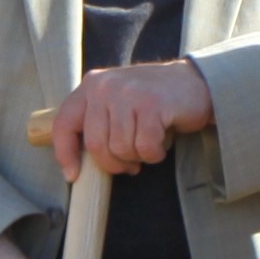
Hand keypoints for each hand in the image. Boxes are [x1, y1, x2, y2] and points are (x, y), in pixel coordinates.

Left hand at [49, 60, 215, 178]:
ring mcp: (128, 93)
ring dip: (137, 157)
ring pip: (121, 149)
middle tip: (130, 163)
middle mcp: (104, 86)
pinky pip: (145, 147)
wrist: (194, 83)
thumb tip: (75, 168)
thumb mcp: (116, 103)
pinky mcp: (152, 104)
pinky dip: (154, 153)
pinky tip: (161, 142)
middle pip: (96, 145)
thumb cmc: (152, 101)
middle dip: (113, 163)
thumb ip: (96, 124)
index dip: (65, 154)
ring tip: (148, 143)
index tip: (73, 175)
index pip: (65, 124)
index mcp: (91, 85)